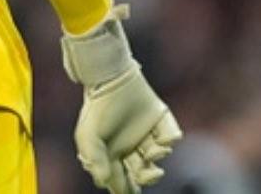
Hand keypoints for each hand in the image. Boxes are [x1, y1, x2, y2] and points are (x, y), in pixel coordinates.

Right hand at [62, 5, 182, 192]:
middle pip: (142, 172)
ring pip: (157, 154)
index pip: (120, 179)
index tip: (127, 190)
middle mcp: (130, 146)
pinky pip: (172, 135)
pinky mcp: (160, 120)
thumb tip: (104, 183)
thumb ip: (95, 160)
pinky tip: (161, 138)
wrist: (110, 78)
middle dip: (146, 178)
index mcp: (112, 153)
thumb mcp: (88, 136)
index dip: (124, 188)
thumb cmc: (96, 108)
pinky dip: (170, 138)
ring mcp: (147, 133)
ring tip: (151, 151)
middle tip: (151, 173)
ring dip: (157, 156)